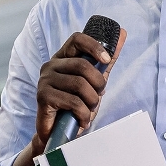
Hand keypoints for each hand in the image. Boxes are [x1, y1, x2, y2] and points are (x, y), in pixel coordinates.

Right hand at [31, 28, 125, 155]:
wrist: (57, 133)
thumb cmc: (75, 104)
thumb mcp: (94, 81)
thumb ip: (106, 60)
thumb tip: (122, 33)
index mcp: (62, 58)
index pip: (77, 39)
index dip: (94, 46)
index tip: (107, 59)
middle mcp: (51, 65)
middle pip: (82, 65)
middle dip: (98, 83)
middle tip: (98, 96)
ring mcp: (45, 80)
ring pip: (80, 84)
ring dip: (92, 101)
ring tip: (89, 110)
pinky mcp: (43, 96)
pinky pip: (73, 101)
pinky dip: (83, 113)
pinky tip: (82, 120)